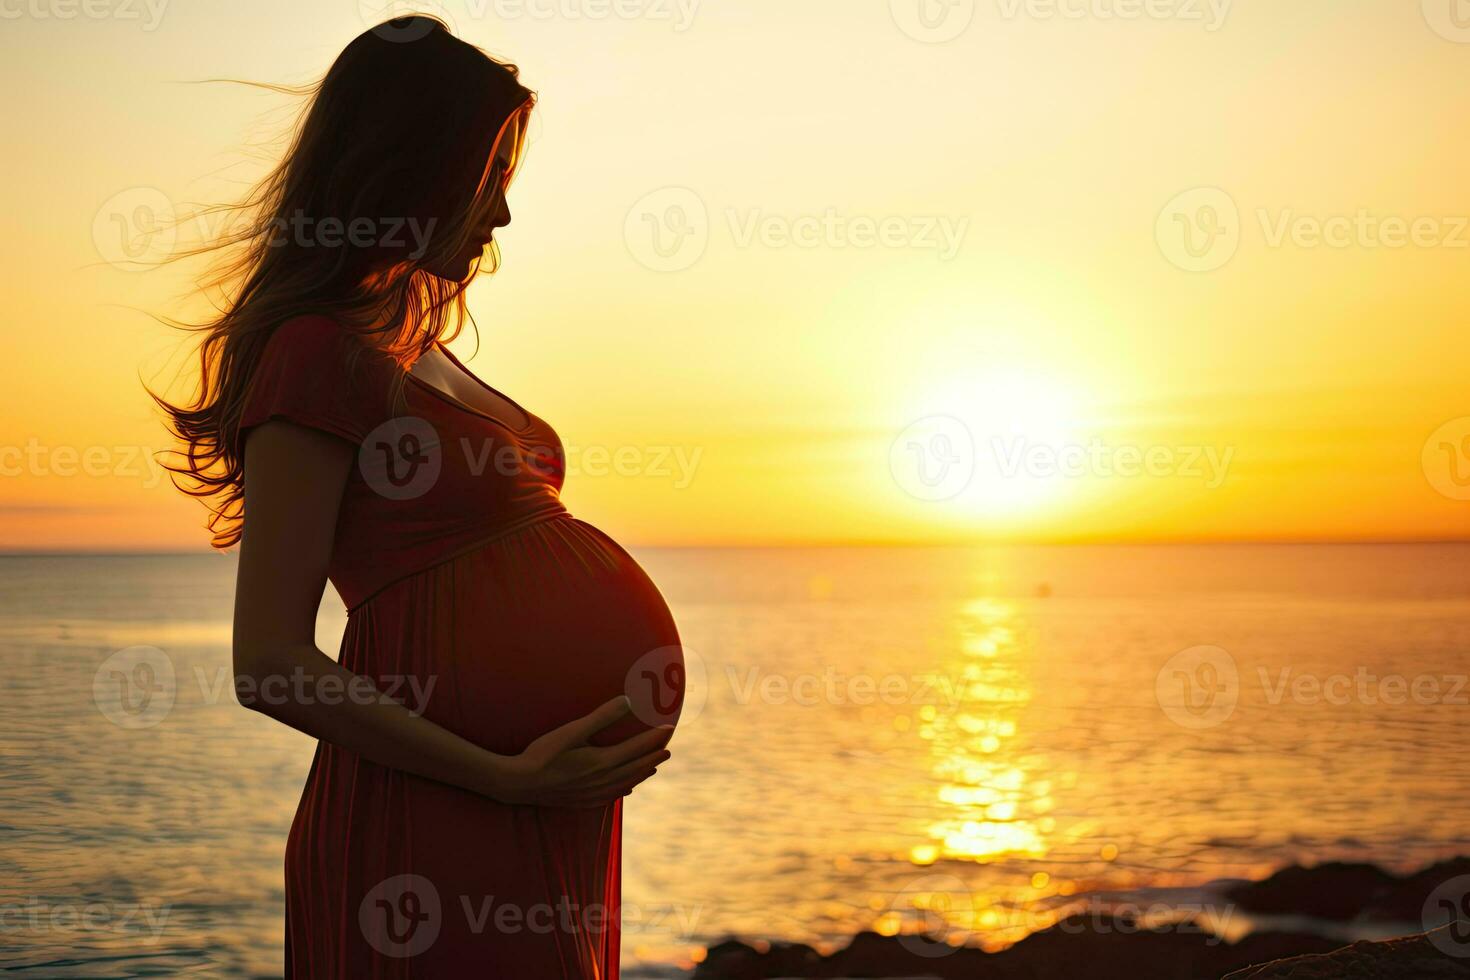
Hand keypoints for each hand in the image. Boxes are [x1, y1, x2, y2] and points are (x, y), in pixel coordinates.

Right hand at [487, 696, 673, 806]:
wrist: (519, 783)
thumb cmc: (544, 753)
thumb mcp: (572, 731)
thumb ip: (601, 716)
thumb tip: (628, 701)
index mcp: (602, 762)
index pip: (636, 748)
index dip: (654, 738)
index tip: (669, 729)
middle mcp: (602, 780)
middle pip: (636, 767)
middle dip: (653, 757)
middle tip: (668, 750)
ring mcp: (593, 793)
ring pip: (626, 783)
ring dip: (642, 773)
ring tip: (653, 767)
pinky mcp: (582, 801)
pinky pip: (612, 796)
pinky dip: (624, 789)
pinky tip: (627, 788)